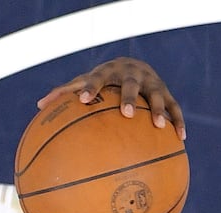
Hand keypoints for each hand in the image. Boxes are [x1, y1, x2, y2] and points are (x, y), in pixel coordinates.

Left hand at [37, 57, 185, 139]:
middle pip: (132, 84)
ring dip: (159, 110)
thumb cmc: (102, 81)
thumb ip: (65, 93)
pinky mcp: (167, 93)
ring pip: (158, 95)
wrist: (134, 64)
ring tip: (159, 127)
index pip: (98, 78)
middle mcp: (132, 75)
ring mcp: (152, 83)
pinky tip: (181, 139)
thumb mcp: (85, 83)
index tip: (83, 100)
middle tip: (126, 114)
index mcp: (109, 73)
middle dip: (130, 98)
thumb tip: (38, 106)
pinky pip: (176, 108)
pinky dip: (178, 121)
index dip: (91, 88)